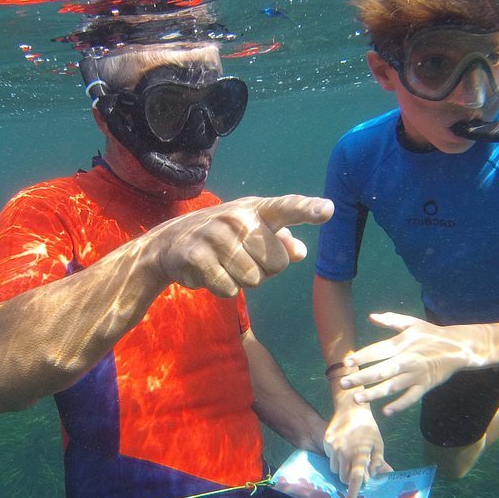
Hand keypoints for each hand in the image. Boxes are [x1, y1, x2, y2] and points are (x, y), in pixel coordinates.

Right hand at [152, 195, 332, 297]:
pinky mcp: (198, 257)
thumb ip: (281, 240)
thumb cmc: (223, 237)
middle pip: (277, 263)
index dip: (308, 210)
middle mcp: (238, 218)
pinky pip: (230, 289)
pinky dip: (223, 288)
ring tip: (224, 264)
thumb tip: (299, 251)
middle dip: (263, 269)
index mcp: (257, 209)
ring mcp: (216, 236)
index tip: (328, 210)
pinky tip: (210, 273)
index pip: (287, 208)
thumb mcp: (253, 231)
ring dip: (242, 280)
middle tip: (240, 257)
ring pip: (254, 280)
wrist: (170, 243)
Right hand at [324, 401, 391, 497]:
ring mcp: (334, 447)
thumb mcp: (378, 444)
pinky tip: (343, 448)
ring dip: (342, 469)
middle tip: (357, 472)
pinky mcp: (327, 442)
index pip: (356, 478)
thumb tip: (374, 478)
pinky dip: (336, 459)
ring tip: (349, 457)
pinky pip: (329, 458)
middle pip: (343, 477)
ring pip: (334, 469)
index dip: (353, 492)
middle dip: (349, 479)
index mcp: (360, 454)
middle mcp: (344, 453)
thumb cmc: (368, 428)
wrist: (351, 409)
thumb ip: (377, 463)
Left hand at [337, 313, 482, 415]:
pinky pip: (411, 397)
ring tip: (357, 399)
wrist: (458, 347)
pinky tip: (385, 412)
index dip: (362, 356)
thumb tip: (371, 317)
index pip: (378, 351)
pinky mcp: (426, 385)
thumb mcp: (413, 323)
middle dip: (362, 378)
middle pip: (382, 370)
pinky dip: (400, 405)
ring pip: (393, 386)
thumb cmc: (431, 334)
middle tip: (344, 383)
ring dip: (375, 393)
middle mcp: (408, 359)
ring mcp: (417, 374)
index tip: (347, 362)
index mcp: (402, 344)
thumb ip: (391, 320)